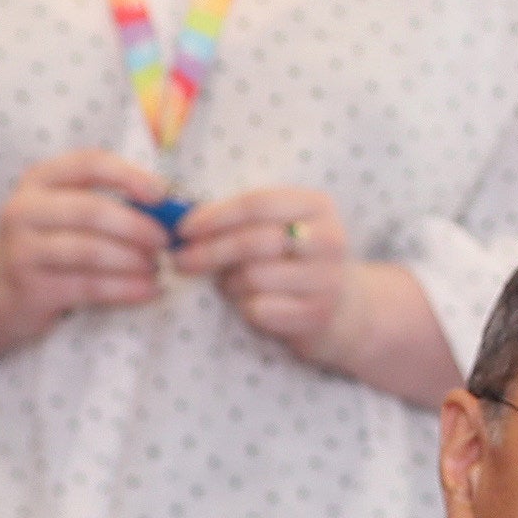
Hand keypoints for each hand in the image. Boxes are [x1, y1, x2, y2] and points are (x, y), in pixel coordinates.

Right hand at [0, 148, 176, 337]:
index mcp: (38, 181)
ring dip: (134, 260)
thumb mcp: (63, 212)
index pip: (89, 163)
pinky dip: (127, 288)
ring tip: (157, 267)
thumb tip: (169, 207)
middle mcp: (25, 209)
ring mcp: (24, 248)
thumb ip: (106, 202)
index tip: (162, 194)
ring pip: (92, 250)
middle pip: (93, 209)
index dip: (130, 175)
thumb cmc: (46, 245)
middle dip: (138, 226)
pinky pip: (90, 286)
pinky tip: (149, 290)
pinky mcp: (32, 286)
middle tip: (166, 241)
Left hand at [172, 186, 354, 348]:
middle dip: (210, 251)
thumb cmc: (292, 259)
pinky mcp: (318, 313)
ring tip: (230, 284)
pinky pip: (261, 308)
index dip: (215, 216)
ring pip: (253, 277)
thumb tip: (176, 219)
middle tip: (182, 261)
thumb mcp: (276, 226)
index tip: (182, 229)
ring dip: (229, 283)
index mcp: (317, 206)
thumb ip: (237, 218)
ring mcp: (328, 278)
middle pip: (253, 241)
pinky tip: (251, 304)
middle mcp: (330, 239)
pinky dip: (245, 307)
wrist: (341, 306)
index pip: (257, 204)